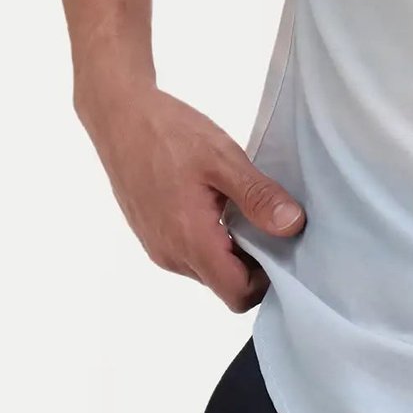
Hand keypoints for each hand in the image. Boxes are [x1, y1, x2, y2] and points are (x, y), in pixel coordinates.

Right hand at [77, 82, 306, 312]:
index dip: (267, 279)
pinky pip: (190, 251)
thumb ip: (258, 197)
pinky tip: (220, 201)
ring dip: (232, 247)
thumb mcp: (223, 158)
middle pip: (224, 283)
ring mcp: (158, 246)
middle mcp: (171, 255)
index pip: (237, 295)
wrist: (119, 117)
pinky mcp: (152, 234)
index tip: (285, 246)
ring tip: (245, 204)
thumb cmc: (168, 133)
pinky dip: (212, 237)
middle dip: (253, 261)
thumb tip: (292, 226)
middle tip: (272, 218)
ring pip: (207, 268)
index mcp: (190, 241)